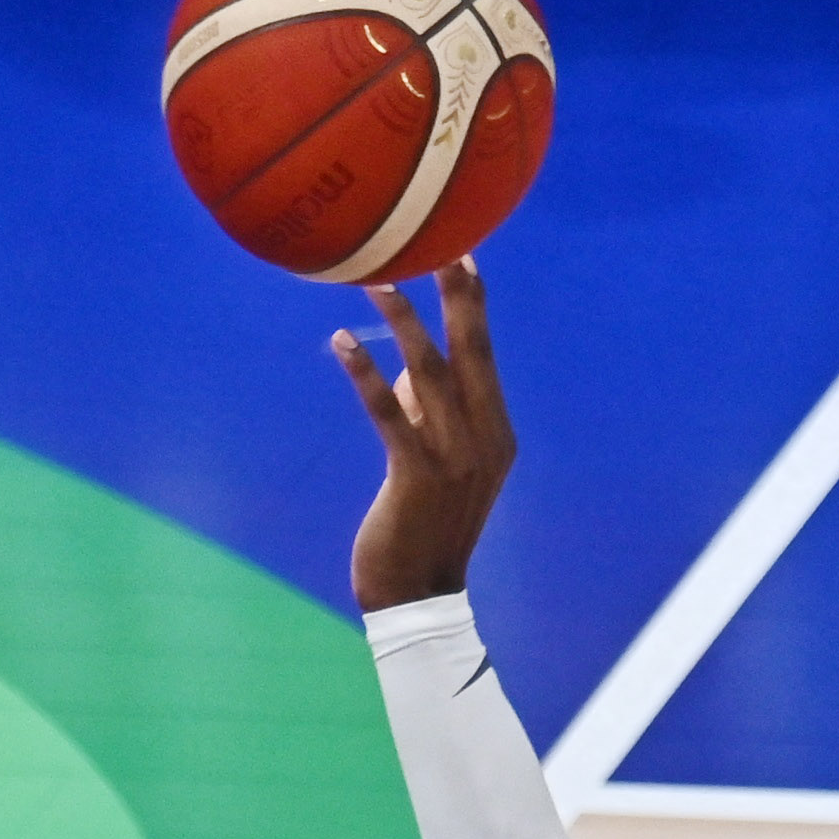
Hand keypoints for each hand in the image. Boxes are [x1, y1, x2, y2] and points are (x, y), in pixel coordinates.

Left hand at [329, 260, 512, 611]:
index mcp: (497, 433)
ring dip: (401, 324)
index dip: (475, 305)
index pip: (485, 357)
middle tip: (440, 245)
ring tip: (375, 282)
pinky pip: (388, 414)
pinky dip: (365, 375)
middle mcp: (484, 439)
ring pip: (429, 376)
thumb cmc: (425, 525)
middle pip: (472, 354)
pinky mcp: (416, 477)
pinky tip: (341, 343)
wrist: (419, 593)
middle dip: (457, 297)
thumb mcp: (440, 463)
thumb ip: (431, 412)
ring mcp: (454, 460)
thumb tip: (406, 362)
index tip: (465, 254)